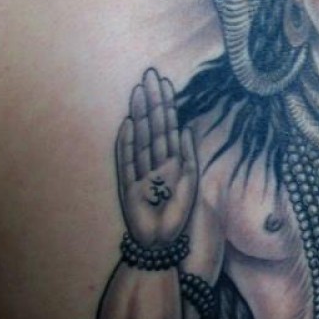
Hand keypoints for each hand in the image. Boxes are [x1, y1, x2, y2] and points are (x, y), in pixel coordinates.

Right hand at [117, 68, 198, 247]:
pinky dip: (128, 143)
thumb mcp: (190, 183)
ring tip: (140, 92)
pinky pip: (128, 161)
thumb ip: (188, 155)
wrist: (162, 243)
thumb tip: (185, 128)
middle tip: (151, 75)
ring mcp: (140, 171)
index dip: (166, 104)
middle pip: (153, 126)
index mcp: (170, 160)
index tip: (165, 82)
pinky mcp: (129, 186)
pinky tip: (129, 125)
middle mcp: (153, 162)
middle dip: (152, 101)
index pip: (168, 126)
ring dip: (141, 115)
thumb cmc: (177, 215)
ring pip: (142, 137)